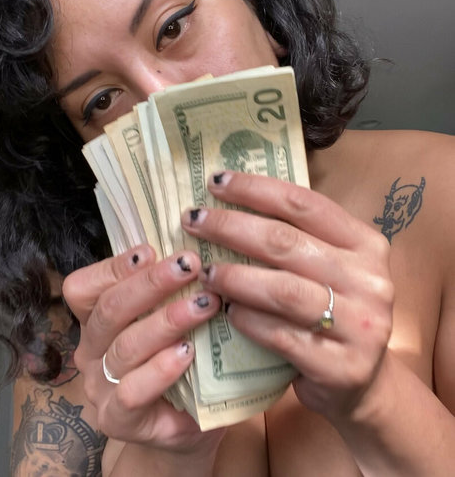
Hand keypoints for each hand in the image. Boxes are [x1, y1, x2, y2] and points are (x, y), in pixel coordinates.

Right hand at [62, 246, 223, 452]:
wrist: (188, 421)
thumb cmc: (179, 358)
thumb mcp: (169, 318)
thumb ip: (168, 291)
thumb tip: (193, 252)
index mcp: (96, 321)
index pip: (84, 288)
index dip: (113, 267)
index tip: (151, 250)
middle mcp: (91, 351)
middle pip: (109, 310)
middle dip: (152, 283)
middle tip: (189, 265)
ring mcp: (100, 387)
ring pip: (125, 347)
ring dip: (167, 321)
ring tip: (204, 305)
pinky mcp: (117, 420)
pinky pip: (132, 392)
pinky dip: (160, 369)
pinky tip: (187, 353)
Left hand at [181, 171, 393, 426]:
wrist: (363, 380)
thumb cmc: (334, 311)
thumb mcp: (329, 267)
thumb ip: (297, 239)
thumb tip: (230, 204)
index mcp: (365, 244)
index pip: (304, 204)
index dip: (256, 189)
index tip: (216, 182)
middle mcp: (369, 279)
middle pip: (286, 242)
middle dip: (231, 227)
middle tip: (193, 221)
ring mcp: (360, 325)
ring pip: (283, 290)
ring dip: (235, 277)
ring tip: (204, 271)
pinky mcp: (342, 366)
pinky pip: (281, 335)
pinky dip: (247, 319)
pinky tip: (226, 310)